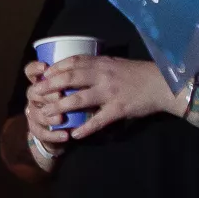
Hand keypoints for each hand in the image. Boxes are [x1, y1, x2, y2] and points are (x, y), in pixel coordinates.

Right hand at [21, 60, 74, 146]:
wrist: (64, 130)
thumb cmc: (72, 104)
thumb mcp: (73, 91)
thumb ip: (74, 83)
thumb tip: (85, 74)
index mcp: (40, 85)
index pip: (30, 73)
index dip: (35, 69)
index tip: (45, 67)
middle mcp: (33, 98)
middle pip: (32, 92)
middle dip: (45, 94)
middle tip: (59, 96)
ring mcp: (32, 114)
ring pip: (34, 114)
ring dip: (48, 117)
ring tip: (61, 119)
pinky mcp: (36, 130)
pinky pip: (40, 133)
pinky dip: (53, 135)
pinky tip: (66, 136)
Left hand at [33, 54, 180, 141]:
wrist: (163, 84)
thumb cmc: (139, 73)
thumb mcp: (116, 64)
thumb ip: (98, 66)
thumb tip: (78, 69)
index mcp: (102, 63)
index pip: (72, 62)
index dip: (55, 68)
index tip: (42, 75)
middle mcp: (103, 76)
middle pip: (69, 79)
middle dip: (49, 86)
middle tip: (35, 93)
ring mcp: (110, 93)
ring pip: (79, 100)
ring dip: (60, 108)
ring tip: (46, 115)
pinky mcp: (119, 109)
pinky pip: (99, 120)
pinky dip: (86, 128)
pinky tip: (75, 135)